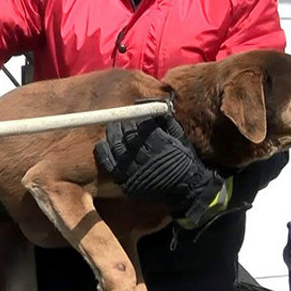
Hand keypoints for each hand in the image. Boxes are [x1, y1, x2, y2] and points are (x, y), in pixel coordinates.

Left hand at [93, 115, 230, 228]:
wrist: (186, 188)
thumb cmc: (184, 159)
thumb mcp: (179, 135)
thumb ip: (164, 118)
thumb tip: (145, 102)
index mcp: (162, 145)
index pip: (140, 127)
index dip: (132, 119)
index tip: (131, 116)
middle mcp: (148, 158)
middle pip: (127, 137)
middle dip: (121, 126)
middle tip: (119, 120)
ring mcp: (136, 171)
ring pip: (117, 149)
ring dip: (112, 136)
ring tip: (112, 129)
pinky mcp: (128, 182)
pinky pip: (110, 165)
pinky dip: (104, 153)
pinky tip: (103, 143)